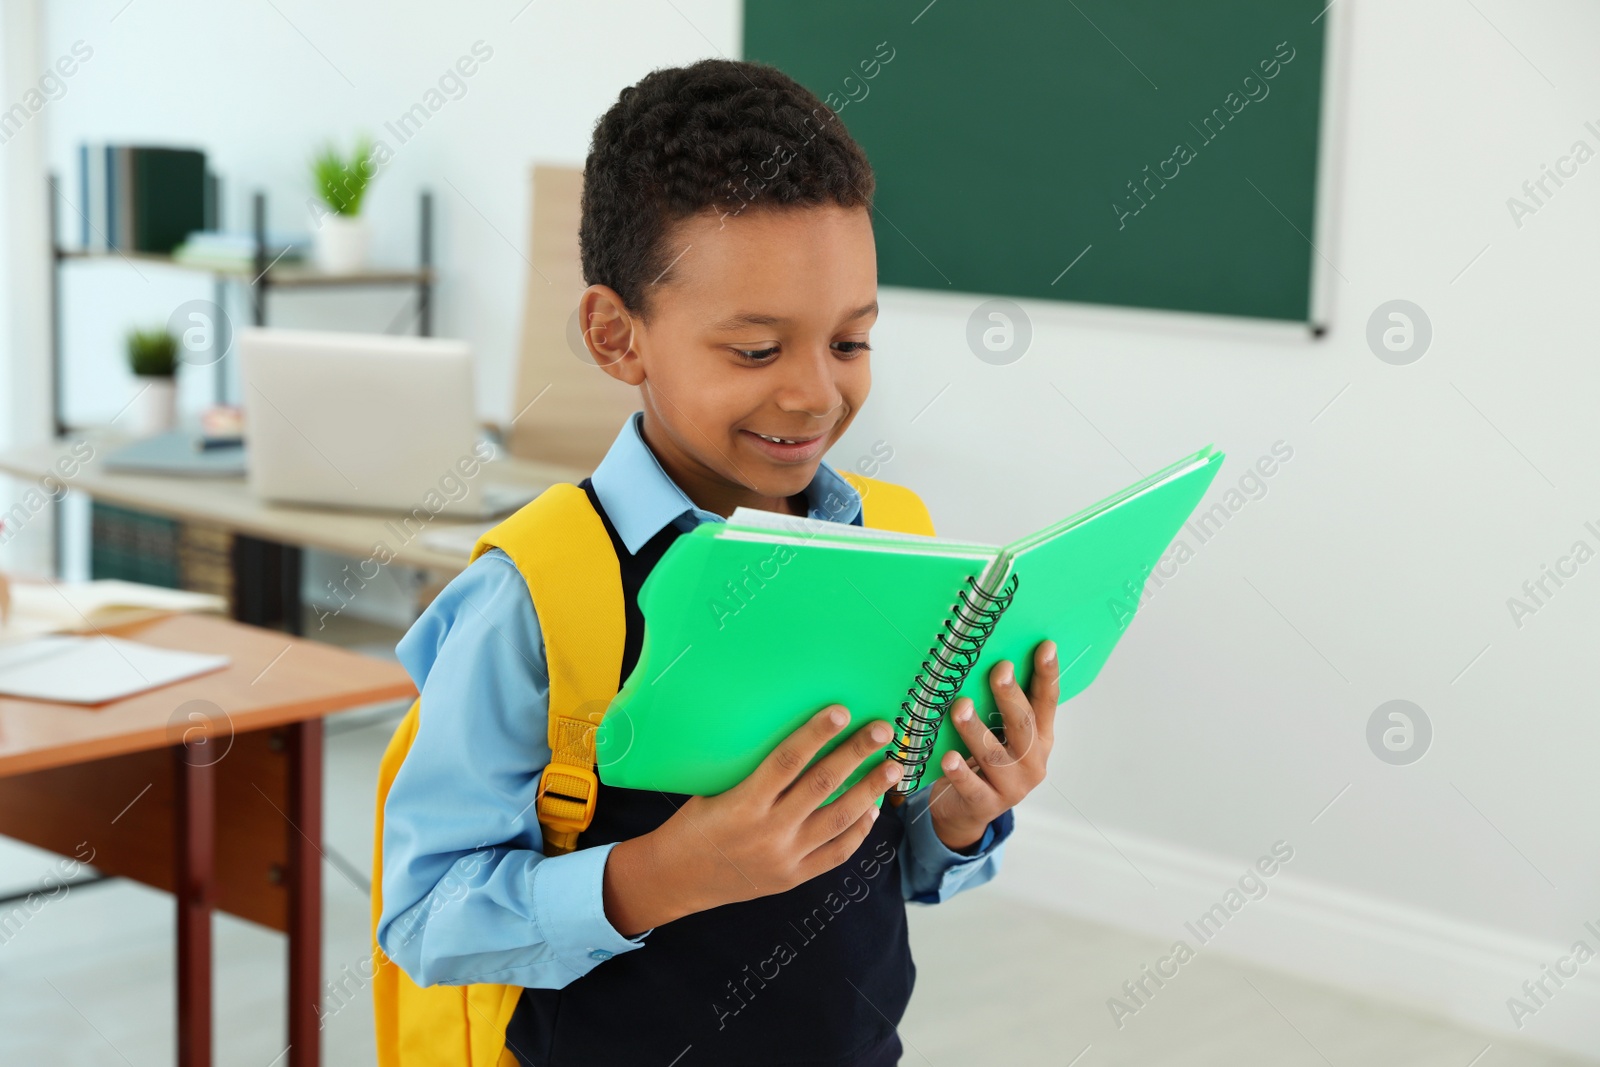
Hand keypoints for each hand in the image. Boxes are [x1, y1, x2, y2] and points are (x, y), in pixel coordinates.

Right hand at [602, 706, 903, 935]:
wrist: (675, 879)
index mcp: (744, 803)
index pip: (787, 761)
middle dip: (856, 755)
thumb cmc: (692, 825)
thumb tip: (793, 736)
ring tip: (892, 768)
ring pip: (838, 820)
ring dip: (869, 792)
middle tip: (882, 731)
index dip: (816, 734)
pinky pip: (836, 854)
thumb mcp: (712, 789)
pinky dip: (857, 831)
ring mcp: (785, 857)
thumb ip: (752, 770)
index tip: (841, 712)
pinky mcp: (794, 878)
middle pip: (822, 786)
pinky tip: (872, 810)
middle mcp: (769, 831)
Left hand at [927, 640, 1060, 851]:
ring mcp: (1011, 786)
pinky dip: (960, 772)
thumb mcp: (1001, 734)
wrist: (967, 810)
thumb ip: (1002, 706)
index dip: (1048, 675)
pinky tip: (948, 758)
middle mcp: (1032, 762)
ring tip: (961, 708)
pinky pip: (972, 787)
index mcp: (1040, 739)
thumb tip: (988, 655)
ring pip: (994, 756)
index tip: (1046, 647)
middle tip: (1000, 670)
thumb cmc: (984, 761)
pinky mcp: (986, 805)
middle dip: (1010, 697)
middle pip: (1023, 726)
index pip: (1047, 703)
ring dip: (977, 730)